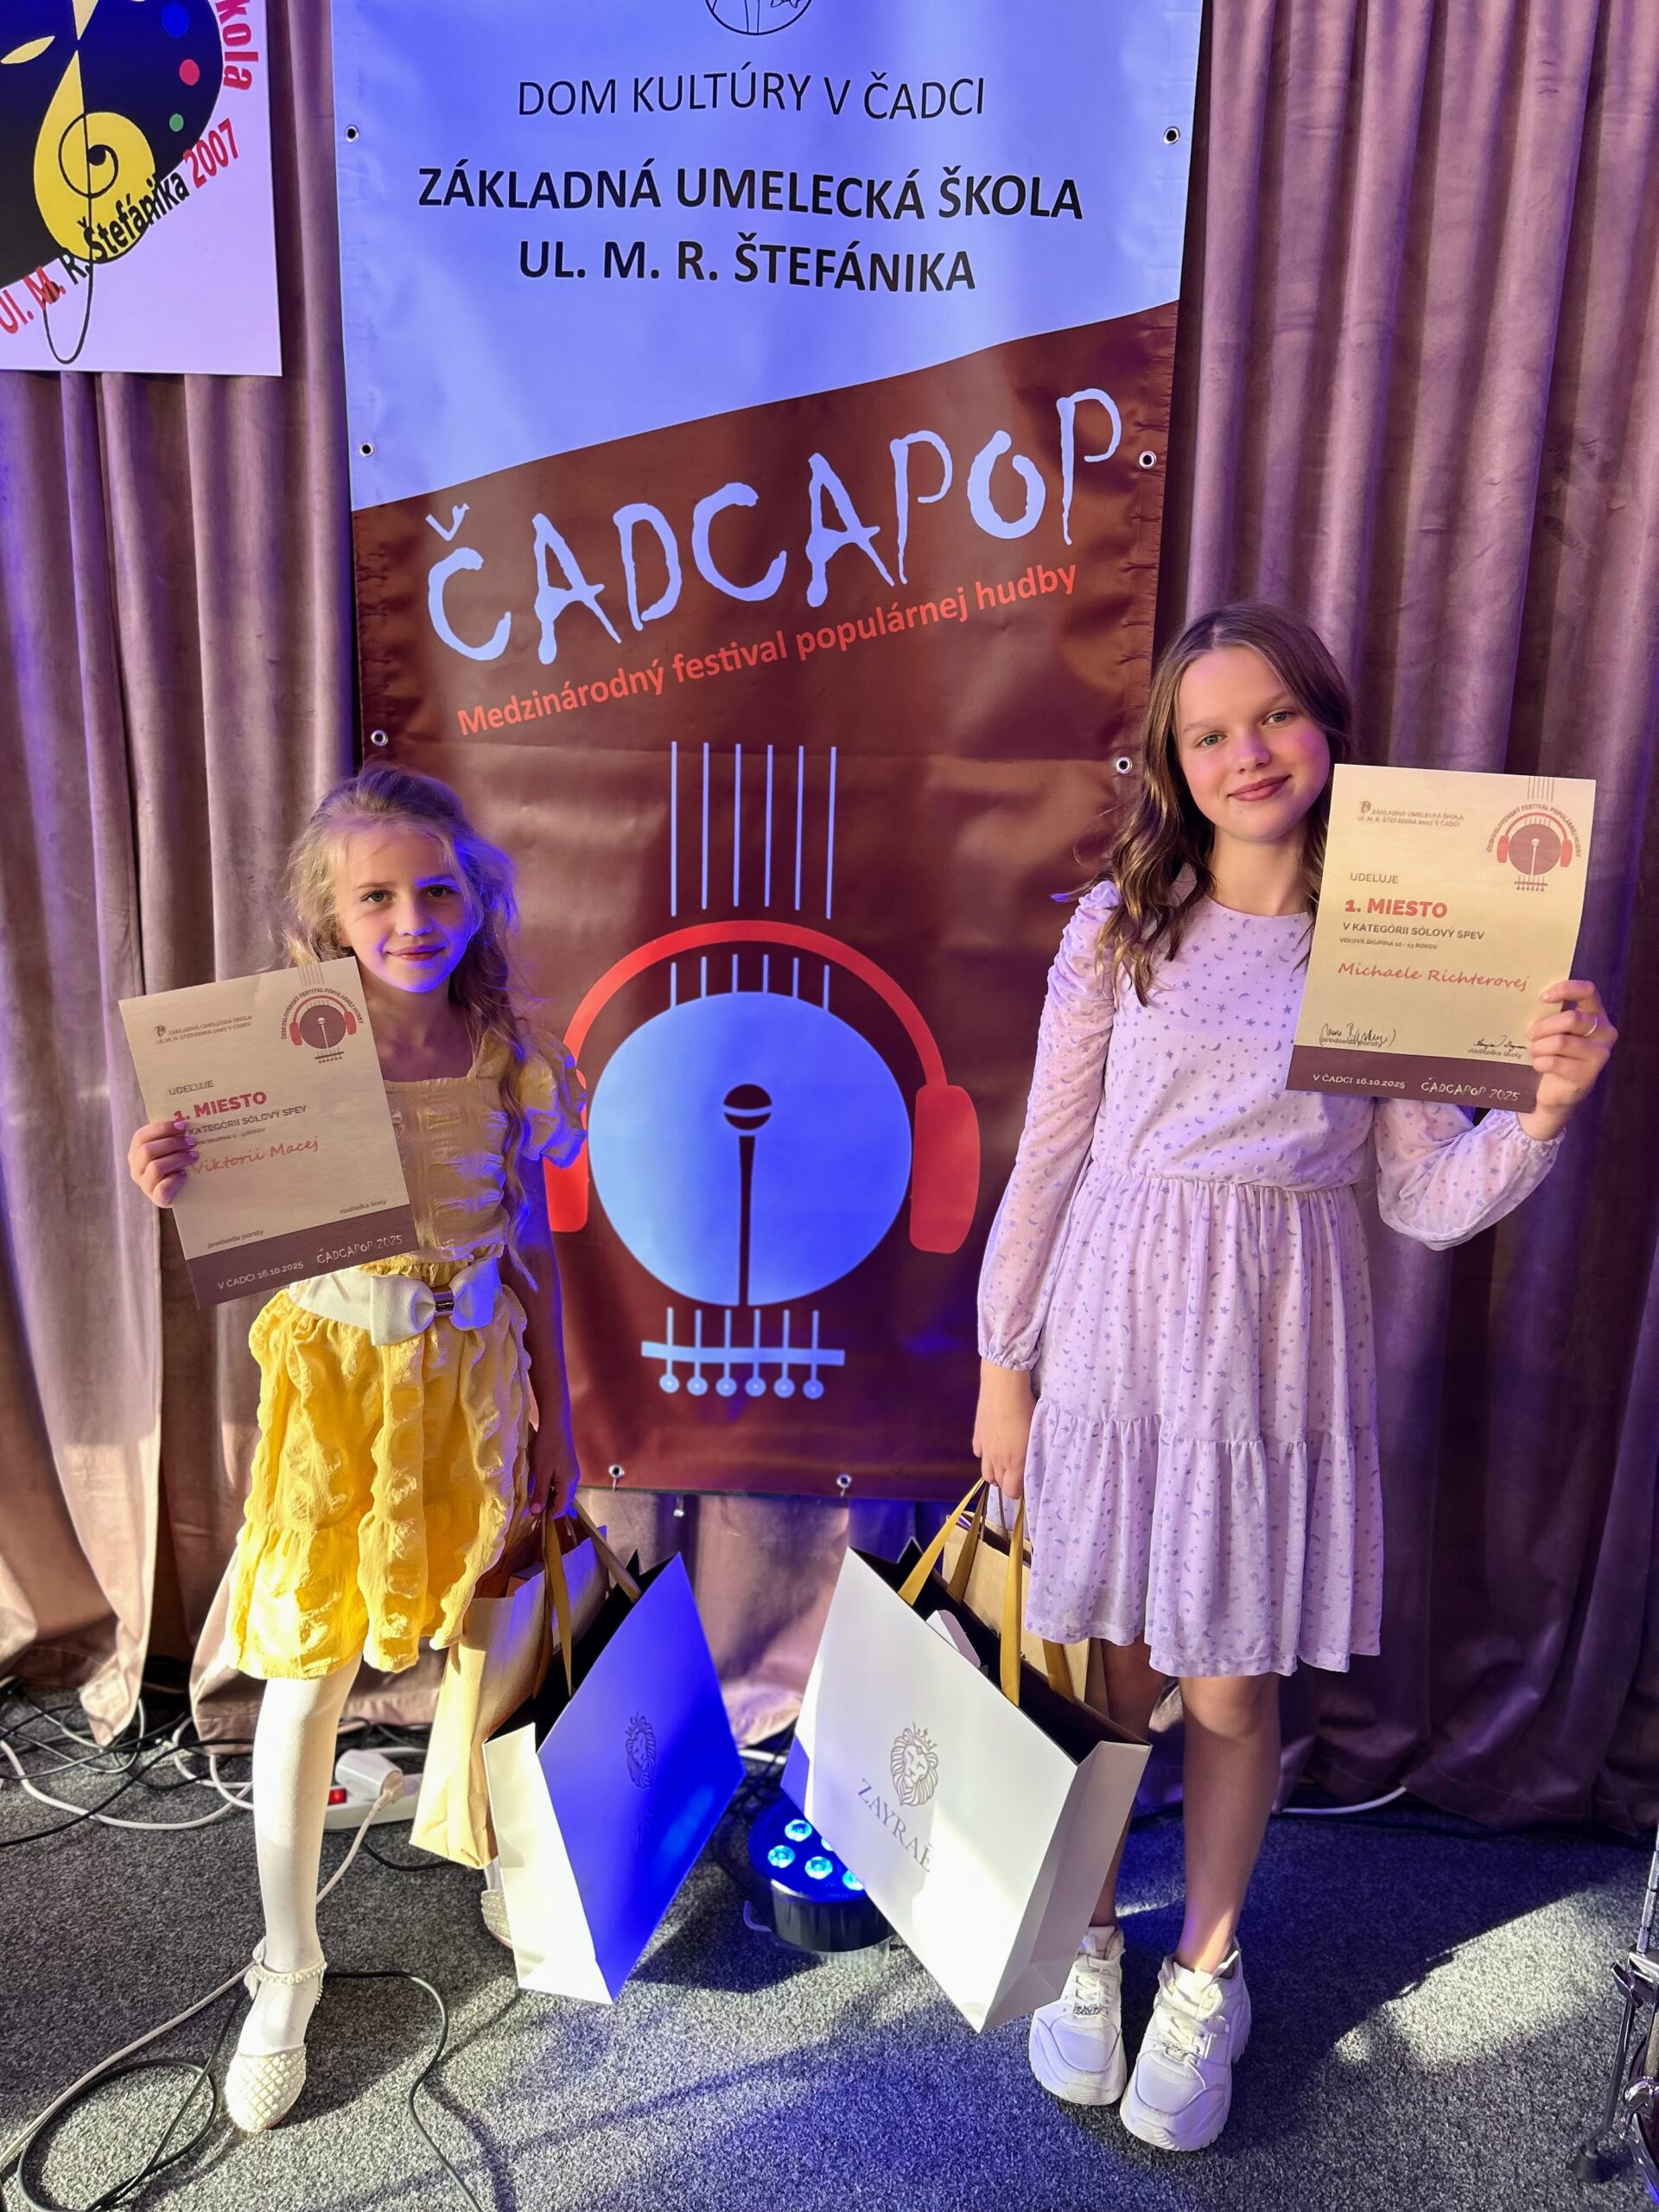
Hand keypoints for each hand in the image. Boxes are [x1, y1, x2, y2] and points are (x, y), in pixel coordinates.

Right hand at [128, 1116, 196, 1206]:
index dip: (161, 1128)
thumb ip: (173, 1134)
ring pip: (155, 1167)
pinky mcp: (157, 1199)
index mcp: (136, 1151)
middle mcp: (136, 1168)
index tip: (183, 1125)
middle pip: (148, 1151)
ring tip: (194, 1155)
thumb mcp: (172, 1147)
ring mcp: (145, 1184)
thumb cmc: (178, 1161)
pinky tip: (185, 1174)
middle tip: (193, 1141)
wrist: (184, 1190)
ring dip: (178, 1159)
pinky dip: (175, 1180)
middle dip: (172, 1143)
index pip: (141, 1136)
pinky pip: (162, 1189)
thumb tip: (187, 1119)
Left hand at [478, 1420, 580, 1594]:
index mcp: (569, 1484)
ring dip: (548, 1496)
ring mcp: (572, 1472)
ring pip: (560, 1492)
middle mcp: (574, 1480)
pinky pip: (560, 1483)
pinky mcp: (567, 1466)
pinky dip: (550, 1487)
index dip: (546, 1515)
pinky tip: (539, 1483)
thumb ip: (539, 1493)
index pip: (560, 1508)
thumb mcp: (540, 1472)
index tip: (531, 1517)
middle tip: (529, 1508)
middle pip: (562, 1501)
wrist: (556, 1422)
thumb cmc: (547, 1447)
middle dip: (547, 1507)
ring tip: (532, 1496)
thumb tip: (535, 1513)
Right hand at [972, 1361, 1035, 1504]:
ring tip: (1004, 1461)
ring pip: (986, 1472)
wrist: (1004, 1388)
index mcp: (1015, 1463)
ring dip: (995, 1471)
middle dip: (1007, 1482)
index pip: (1011, 1492)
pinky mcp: (977, 1435)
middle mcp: (997, 1460)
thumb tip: (1031, 1467)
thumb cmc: (1027, 1410)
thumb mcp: (1036, 1435)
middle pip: (998, 1483)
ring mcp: (985, 1448)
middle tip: (1018, 1470)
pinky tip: (993, 1445)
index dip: (1018, 1491)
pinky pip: (979, 1454)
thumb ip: (1033, 1456)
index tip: (1027, 1481)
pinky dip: (985, 1454)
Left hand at [1520, 981, 1616, 1139]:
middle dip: (1544, 1026)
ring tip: (1534, 1052)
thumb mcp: (1553, 1029)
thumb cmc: (1553, 1052)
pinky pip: (1555, 1062)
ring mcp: (1599, 1054)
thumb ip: (1550, 1013)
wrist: (1557, 1090)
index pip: (1588, 991)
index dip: (1566, 990)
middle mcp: (1604, 1032)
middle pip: (1572, 1019)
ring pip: (1561, 1042)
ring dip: (1539, 1047)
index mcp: (1596, 1014)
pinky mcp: (1588, 1074)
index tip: (1542, 998)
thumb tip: (1526, 998)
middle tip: (1530, 1034)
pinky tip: (1539, 1065)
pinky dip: (1540, 1063)